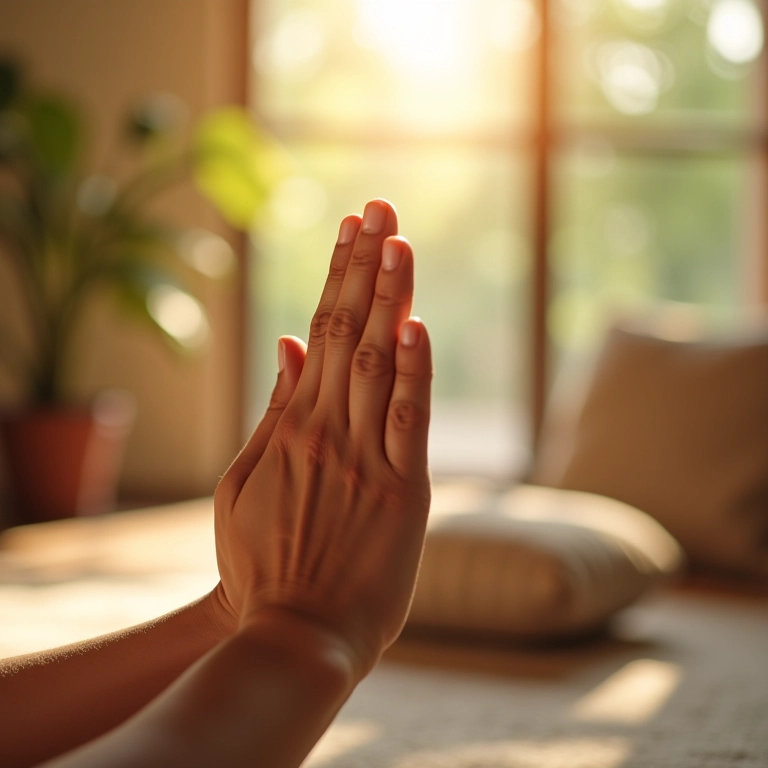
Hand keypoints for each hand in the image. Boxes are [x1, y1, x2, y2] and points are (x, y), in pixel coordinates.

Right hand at [213, 199, 431, 675]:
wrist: (293, 634)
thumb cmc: (263, 564)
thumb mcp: (242, 484)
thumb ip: (271, 411)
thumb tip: (286, 346)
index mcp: (291, 427)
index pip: (316, 332)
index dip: (337, 276)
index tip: (351, 228)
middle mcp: (326, 432)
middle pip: (347, 332)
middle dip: (365, 265)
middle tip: (379, 206)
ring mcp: (365, 460)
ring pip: (377, 363)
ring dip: (390, 298)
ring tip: (398, 241)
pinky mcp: (404, 493)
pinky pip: (409, 421)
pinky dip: (413, 372)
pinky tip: (416, 326)